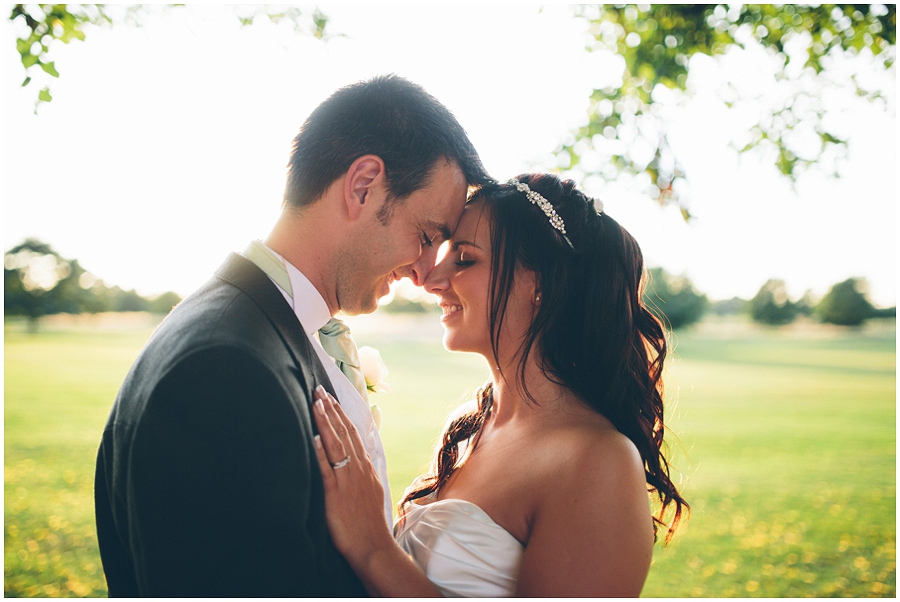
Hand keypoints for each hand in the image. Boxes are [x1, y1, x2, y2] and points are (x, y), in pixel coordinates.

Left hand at [312, 386, 393, 567]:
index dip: (340, 414)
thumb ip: (364, 470)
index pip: (352, 433)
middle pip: (344, 432)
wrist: (373, 546)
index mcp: (366, 467)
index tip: (329, 397)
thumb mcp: (371, 490)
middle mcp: (358, 469)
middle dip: (331, 410)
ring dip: (326, 423)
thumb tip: (358, 454)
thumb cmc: (368, 522)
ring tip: (316, 403)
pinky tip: (313, 438)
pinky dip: (320, 453)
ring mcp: (348, 481)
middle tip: (319, 390)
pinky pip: (327, 471)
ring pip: (336, 445)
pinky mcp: (336, 496)